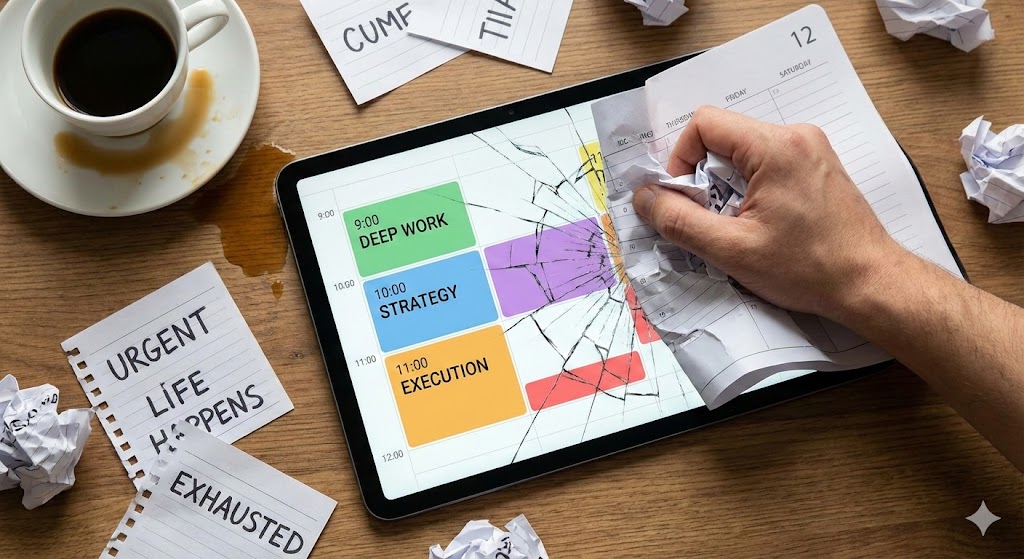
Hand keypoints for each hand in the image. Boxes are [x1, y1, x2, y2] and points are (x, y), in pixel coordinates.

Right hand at [631, 106, 906, 322]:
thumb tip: (644, 198)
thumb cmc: (809, 268)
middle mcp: (796, 137)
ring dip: (725, 184)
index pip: (705, 123)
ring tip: (734, 225)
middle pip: (723, 136)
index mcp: (776, 147)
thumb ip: (679, 221)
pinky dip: (748, 188)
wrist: (870, 284)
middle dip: (702, 175)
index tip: (683, 197)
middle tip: (707, 217)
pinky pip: (766, 163)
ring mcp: (810, 149)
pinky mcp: (817, 166)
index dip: (680, 158)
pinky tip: (757, 223)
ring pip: (743, 151)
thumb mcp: (731, 250)